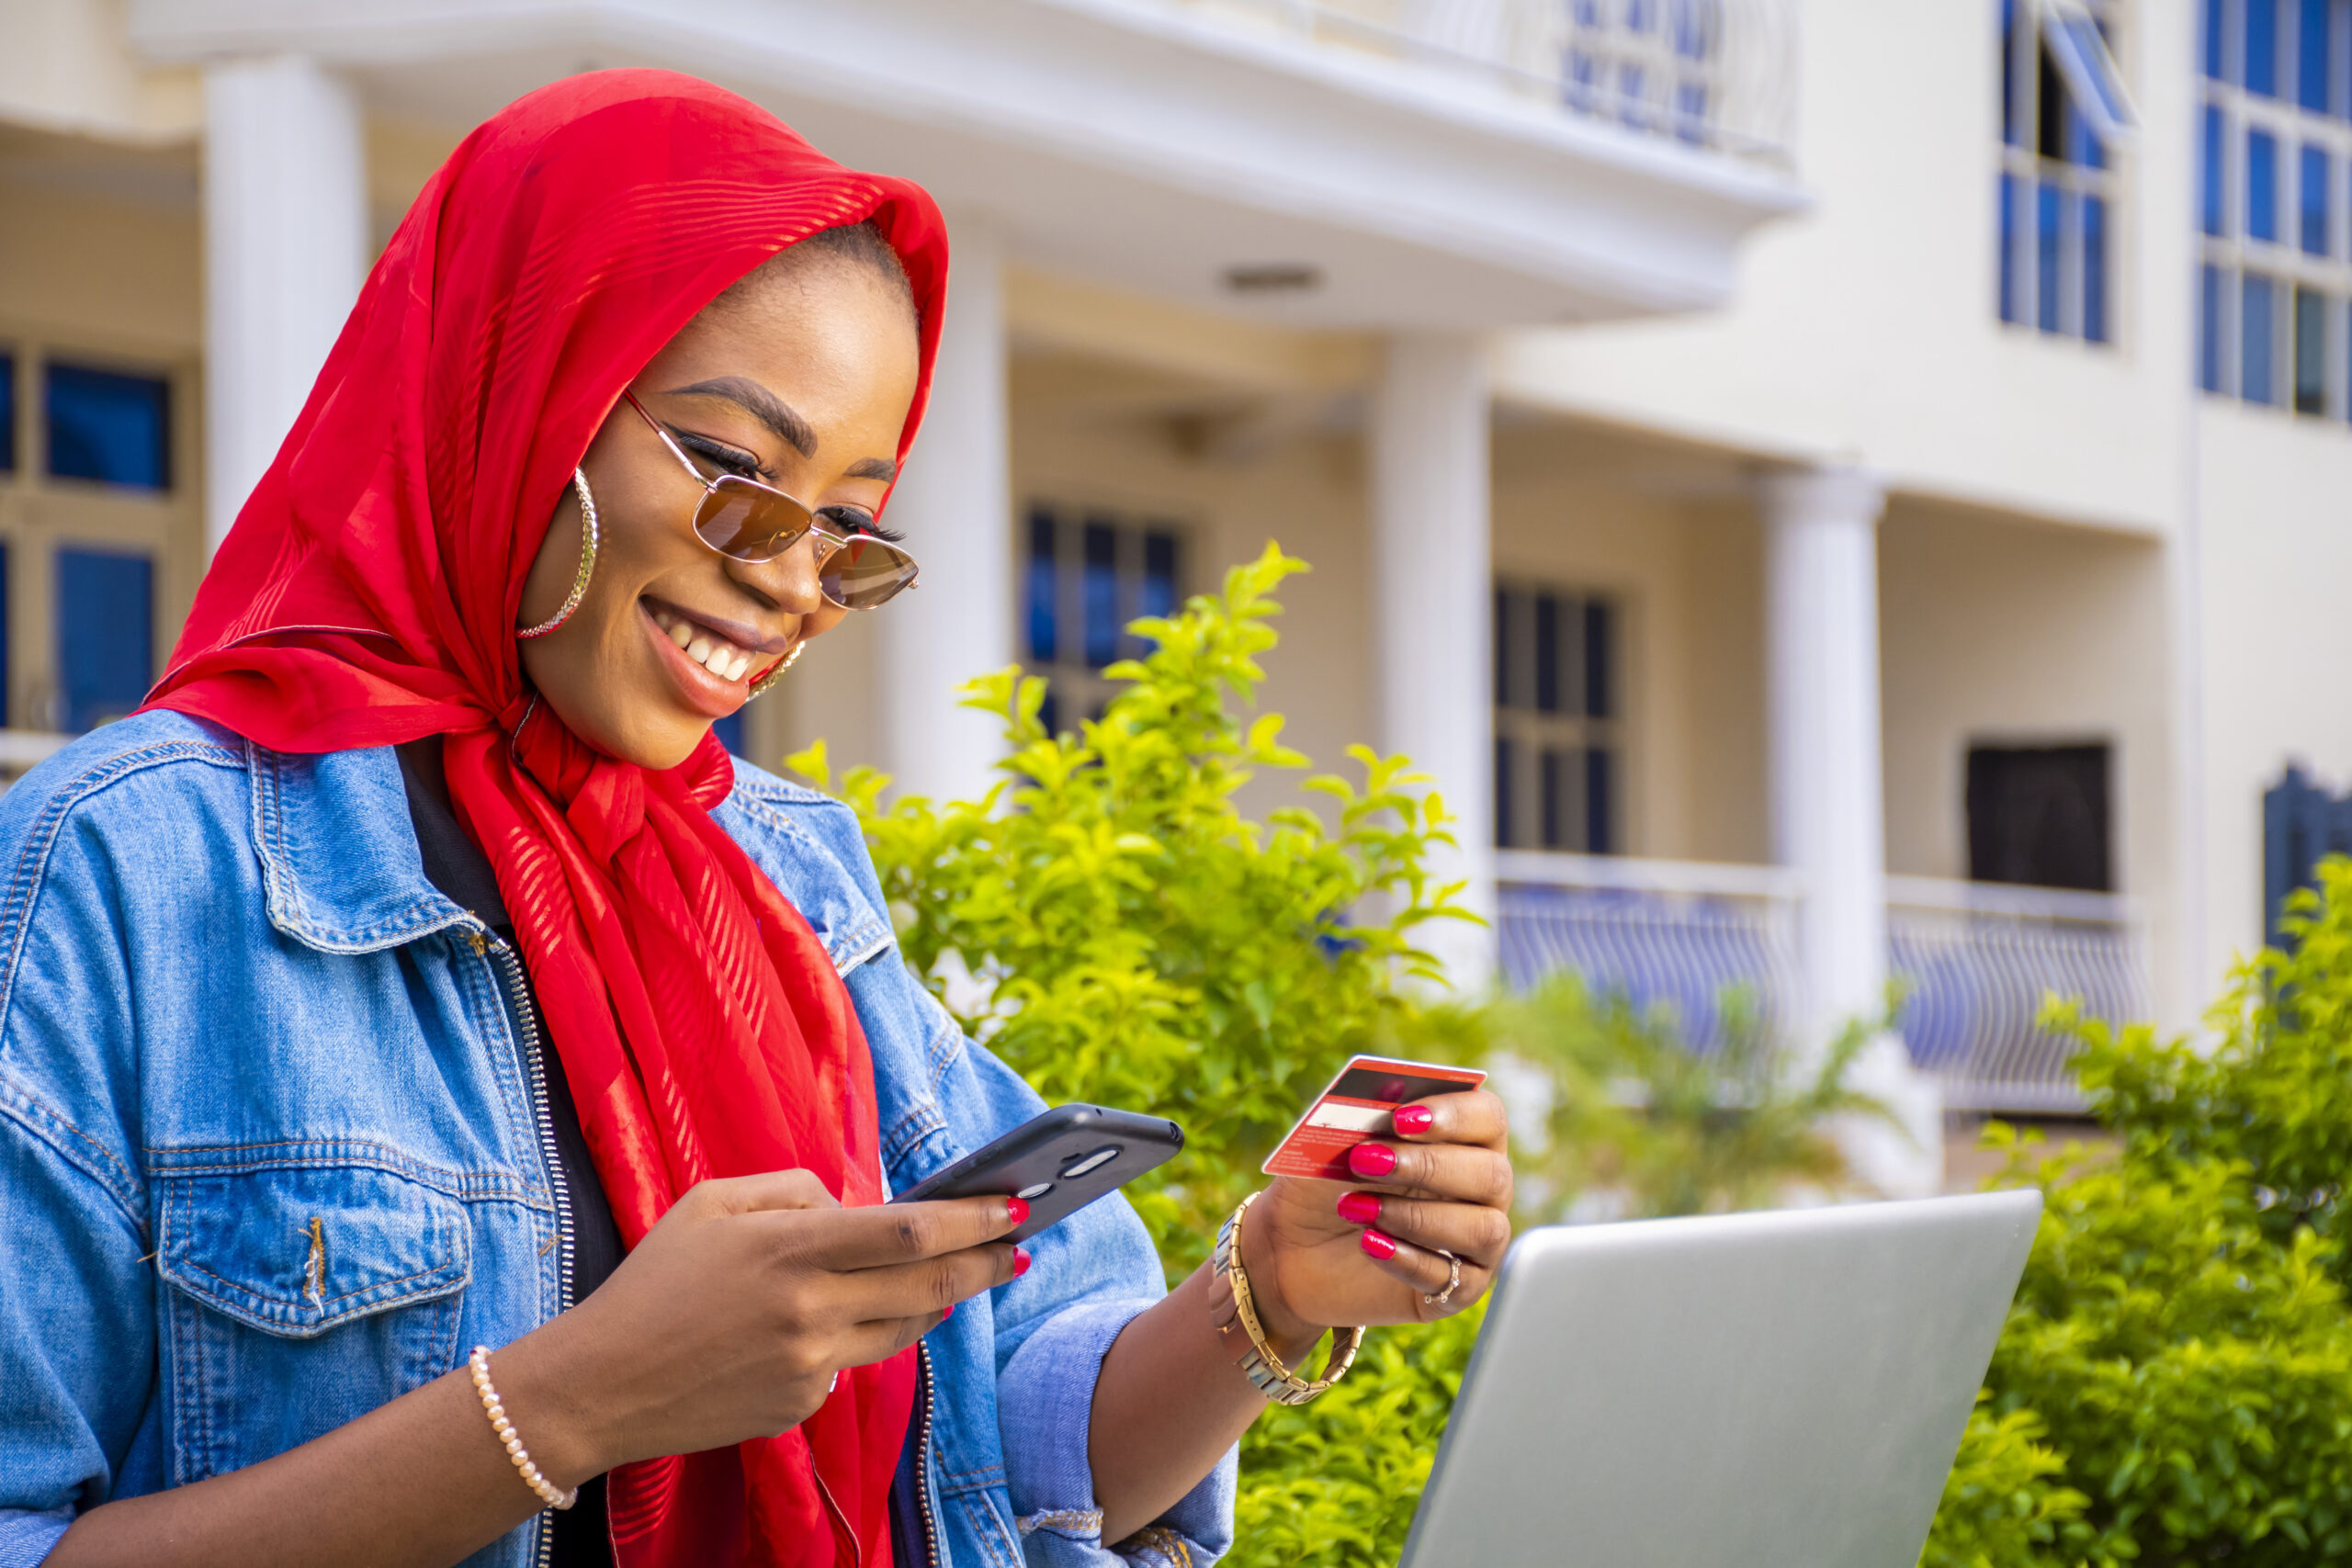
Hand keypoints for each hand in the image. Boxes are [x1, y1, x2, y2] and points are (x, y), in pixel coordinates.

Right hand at [496, 1169, 1023, 1483]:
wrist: (601, 1385)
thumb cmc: (654, 1281)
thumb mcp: (713, 1203)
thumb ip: (795, 1190)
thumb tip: (859, 1203)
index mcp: (790, 1248)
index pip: (909, 1229)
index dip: (971, 1218)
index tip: (1012, 1206)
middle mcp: (810, 1308)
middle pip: (929, 1281)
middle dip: (986, 1262)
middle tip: (1020, 1247)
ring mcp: (811, 1363)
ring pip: (906, 1326)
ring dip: (940, 1298)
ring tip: (963, 1275)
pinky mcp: (803, 1403)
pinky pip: (855, 1360)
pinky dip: (864, 1333)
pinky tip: (852, 1316)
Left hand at [1243, 1091, 1511, 1349]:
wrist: (1293, 1248)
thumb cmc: (1323, 1184)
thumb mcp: (1331, 1144)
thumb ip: (1361, 1116)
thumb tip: (1387, 1092)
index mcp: (1462, 1140)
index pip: (1488, 1117)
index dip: (1452, 1114)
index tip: (1400, 1118)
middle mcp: (1480, 1190)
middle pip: (1490, 1174)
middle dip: (1428, 1167)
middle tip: (1365, 1161)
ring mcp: (1474, 1243)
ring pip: (1485, 1230)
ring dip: (1417, 1217)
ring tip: (1357, 1209)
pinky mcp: (1455, 1290)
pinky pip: (1454, 1280)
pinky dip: (1408, 1260)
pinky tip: (1368, 1245)